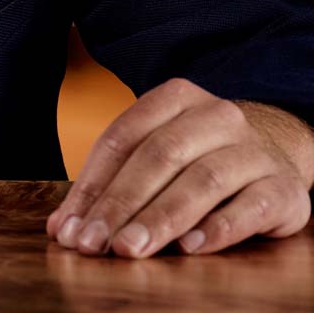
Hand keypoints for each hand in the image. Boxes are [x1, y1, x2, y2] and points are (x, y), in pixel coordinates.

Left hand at [47, 78, 313, 257]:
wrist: (273, 154)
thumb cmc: (197, 157)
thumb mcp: (155, 155)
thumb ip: (111, 185)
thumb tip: (62, 228)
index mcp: (175, 97)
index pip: (123, 138)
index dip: (92, 183)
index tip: (70, 226)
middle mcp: (216, 115)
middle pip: (158, 156)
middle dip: (121, 203)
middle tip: (94, 243)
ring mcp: (253, 149)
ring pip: (203, 180)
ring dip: (162, 218)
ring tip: (131, 249)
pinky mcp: (285, 187)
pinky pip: (251, 207)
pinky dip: (219, 227)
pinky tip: (190, 248)